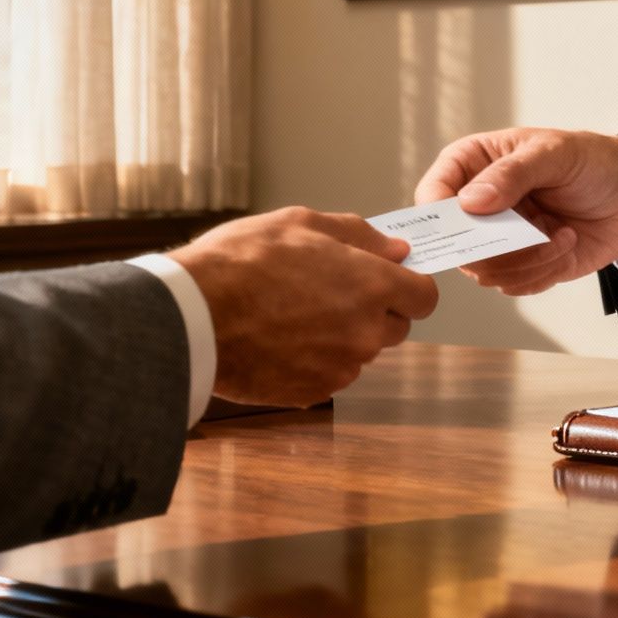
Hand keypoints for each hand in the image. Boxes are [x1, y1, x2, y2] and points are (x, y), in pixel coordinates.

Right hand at [169, 207, 437, 407]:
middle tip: (330, 292)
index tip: (390, 280)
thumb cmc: (241, 262)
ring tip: (293, 314)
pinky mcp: (312, 393)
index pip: (425, 297)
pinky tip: (279, 339)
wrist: (192, 317)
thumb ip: (359, 236)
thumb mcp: (301, 223)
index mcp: (371, 286)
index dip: (409, 287)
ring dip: (342, 336)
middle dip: (375, 311)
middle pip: (396, 328)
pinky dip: (314, 361)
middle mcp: (364, 333)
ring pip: (360, 352)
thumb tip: (395, 250)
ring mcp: (340, 368)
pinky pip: (329, 375)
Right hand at [414, 128, 617, 295]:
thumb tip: (470, 202)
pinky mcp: (521, 266)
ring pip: (486, 272)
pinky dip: (545, 271)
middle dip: (496, 247)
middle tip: (531, 233)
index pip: (433, 194)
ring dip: (528, 260)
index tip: (468, 224)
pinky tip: (566, 243)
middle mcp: (478, 207)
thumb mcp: (554, 153)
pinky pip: (515, 285)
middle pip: (456, 243)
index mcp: (472, 165)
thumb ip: (512, 173)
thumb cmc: (590, 161)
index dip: (441, 215)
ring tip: (562, 234)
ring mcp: (498, 240)